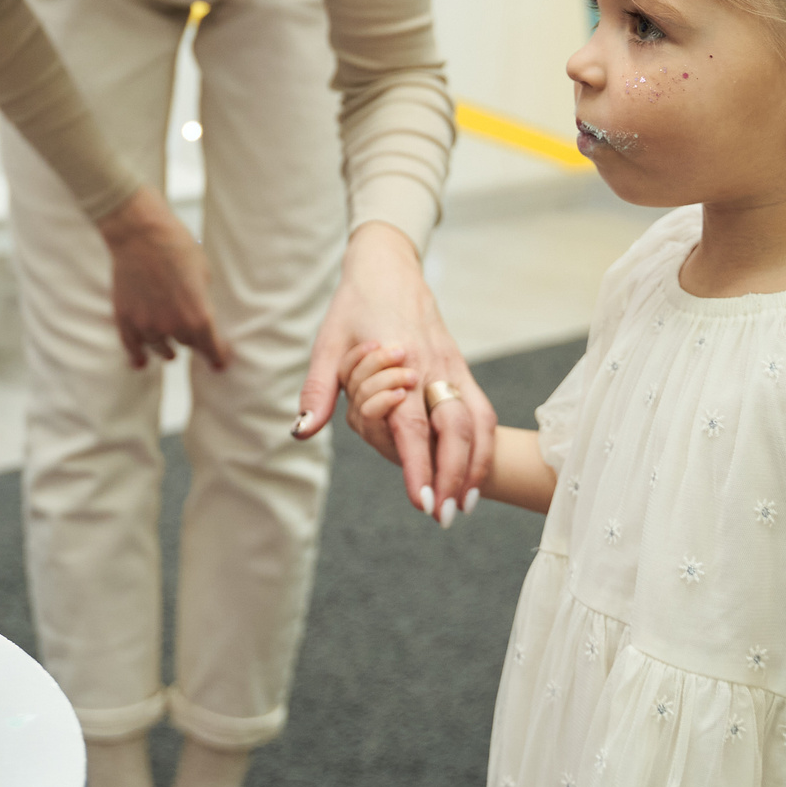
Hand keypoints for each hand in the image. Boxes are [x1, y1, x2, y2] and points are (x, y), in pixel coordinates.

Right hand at [95, 184, 232, 371]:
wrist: (141, 232)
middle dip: (192, 343)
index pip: (212, 350)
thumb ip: (202, 302)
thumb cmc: (177, 246)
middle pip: (187, 346)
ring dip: (167, 349)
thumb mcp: (204, 274)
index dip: (218, 358)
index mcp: (199, 317)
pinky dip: (138, 357)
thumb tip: (200, 318)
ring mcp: (147, 326)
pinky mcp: (125, 319)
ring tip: (169, 351)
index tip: (220, 363)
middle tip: (194, 342)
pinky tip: (140, 363)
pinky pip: (132, 348)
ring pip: (161, 349)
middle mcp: (173, 327)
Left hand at [294, 221, 494, 520]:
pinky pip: (482, 413)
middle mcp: (435, 367)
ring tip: (463, 507)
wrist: (390, 269)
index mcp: (401, 362)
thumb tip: (302, 430)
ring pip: (478, 423)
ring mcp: (454, 368)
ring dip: (474, 467)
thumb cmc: (354, 307)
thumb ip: (318, 389)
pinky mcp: (463, 369)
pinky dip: (483, 448)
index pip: (413, 424)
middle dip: (453, 476)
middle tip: (442, 517)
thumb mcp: (327, 343)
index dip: (419, 464)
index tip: (423, 501)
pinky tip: (473, 476)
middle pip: (455, 430)